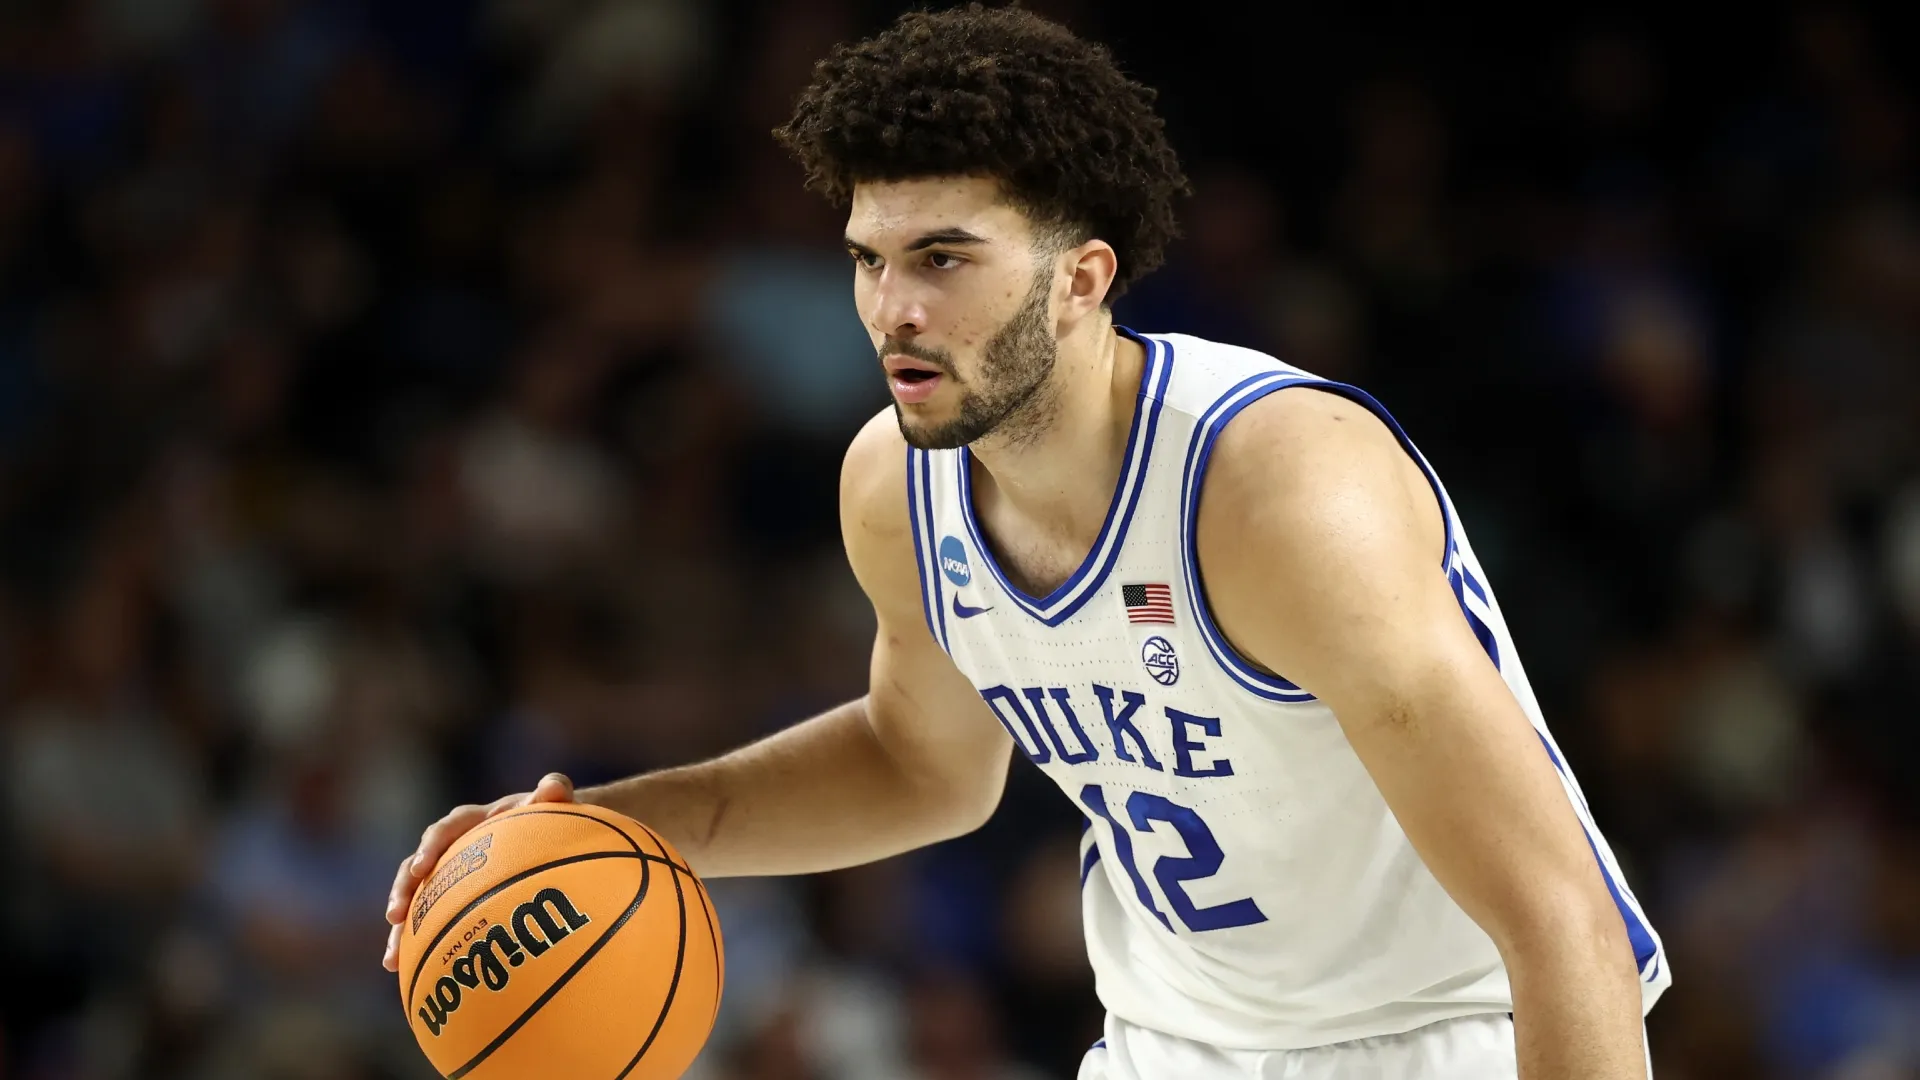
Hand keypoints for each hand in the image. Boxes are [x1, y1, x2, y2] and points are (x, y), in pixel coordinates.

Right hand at [382, 772, 574, 971]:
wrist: (553, 831)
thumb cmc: (553, 814)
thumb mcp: (556, 801)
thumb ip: (555, 792)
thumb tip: (552, 787)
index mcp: (472, 822)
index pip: (445, 830)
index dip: (429, 848)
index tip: (421, 867)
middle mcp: (453, 848)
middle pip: (416, 868)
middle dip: (402, 891)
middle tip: (394, 915)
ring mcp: (450, 875)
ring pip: (417, 900)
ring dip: (401, 928)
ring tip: (391, 959)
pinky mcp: (454, 899)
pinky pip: (431, 921)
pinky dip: (418, 944)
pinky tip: (406, 972)